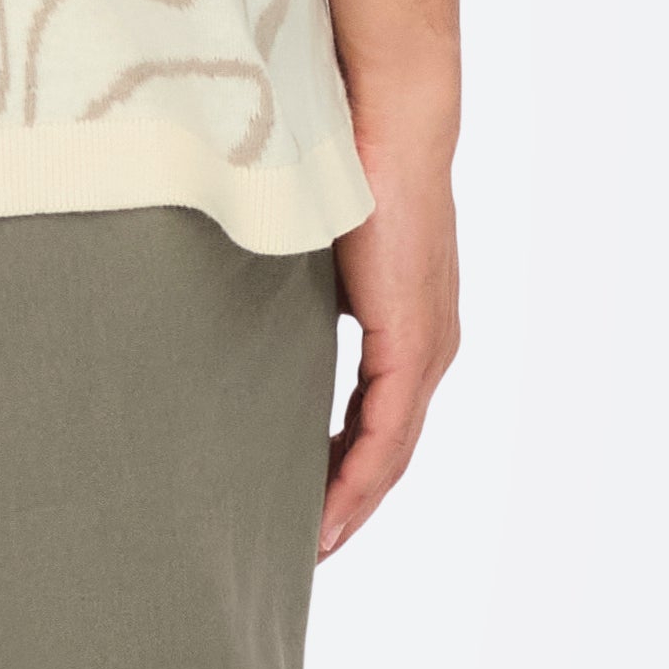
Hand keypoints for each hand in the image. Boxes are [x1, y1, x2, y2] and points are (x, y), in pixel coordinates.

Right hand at [321, 102, 458, 557]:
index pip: (377, 421)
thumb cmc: (339, 165)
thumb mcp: (310, 249)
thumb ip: (293, 293)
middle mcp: (428, 347)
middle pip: (387, 453)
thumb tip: (240, 314)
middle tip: (298, 551)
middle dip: (344, 505)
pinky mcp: (413, 344)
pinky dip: (356, 482)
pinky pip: (386, 436)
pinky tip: (329, 519)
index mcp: (407, 326)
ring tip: (307, 550)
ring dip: (348, 506)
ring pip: (389, 455)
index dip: (341, 471)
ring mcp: (426, 349)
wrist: (386, 116)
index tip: (301, 510)